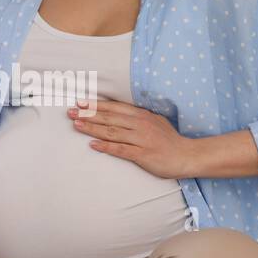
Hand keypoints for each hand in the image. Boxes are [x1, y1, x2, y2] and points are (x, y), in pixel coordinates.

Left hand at [67, 98, 194, 178]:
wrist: (187, 155)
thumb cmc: (169, 140)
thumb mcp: (155, 121)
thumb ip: (138, 117)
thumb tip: (121, 113)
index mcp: (142, 115)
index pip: (114, 108)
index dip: (96, 105)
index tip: (81, 102)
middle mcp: (140, 124)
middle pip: (109, 118)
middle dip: (89, 114)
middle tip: (71, 112)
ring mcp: (141, 139)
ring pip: (112, 132)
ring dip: (92, 128)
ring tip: (77, 125)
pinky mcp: (142, 154)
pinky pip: (120, 149)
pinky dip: (105, 147)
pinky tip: (93, 145)